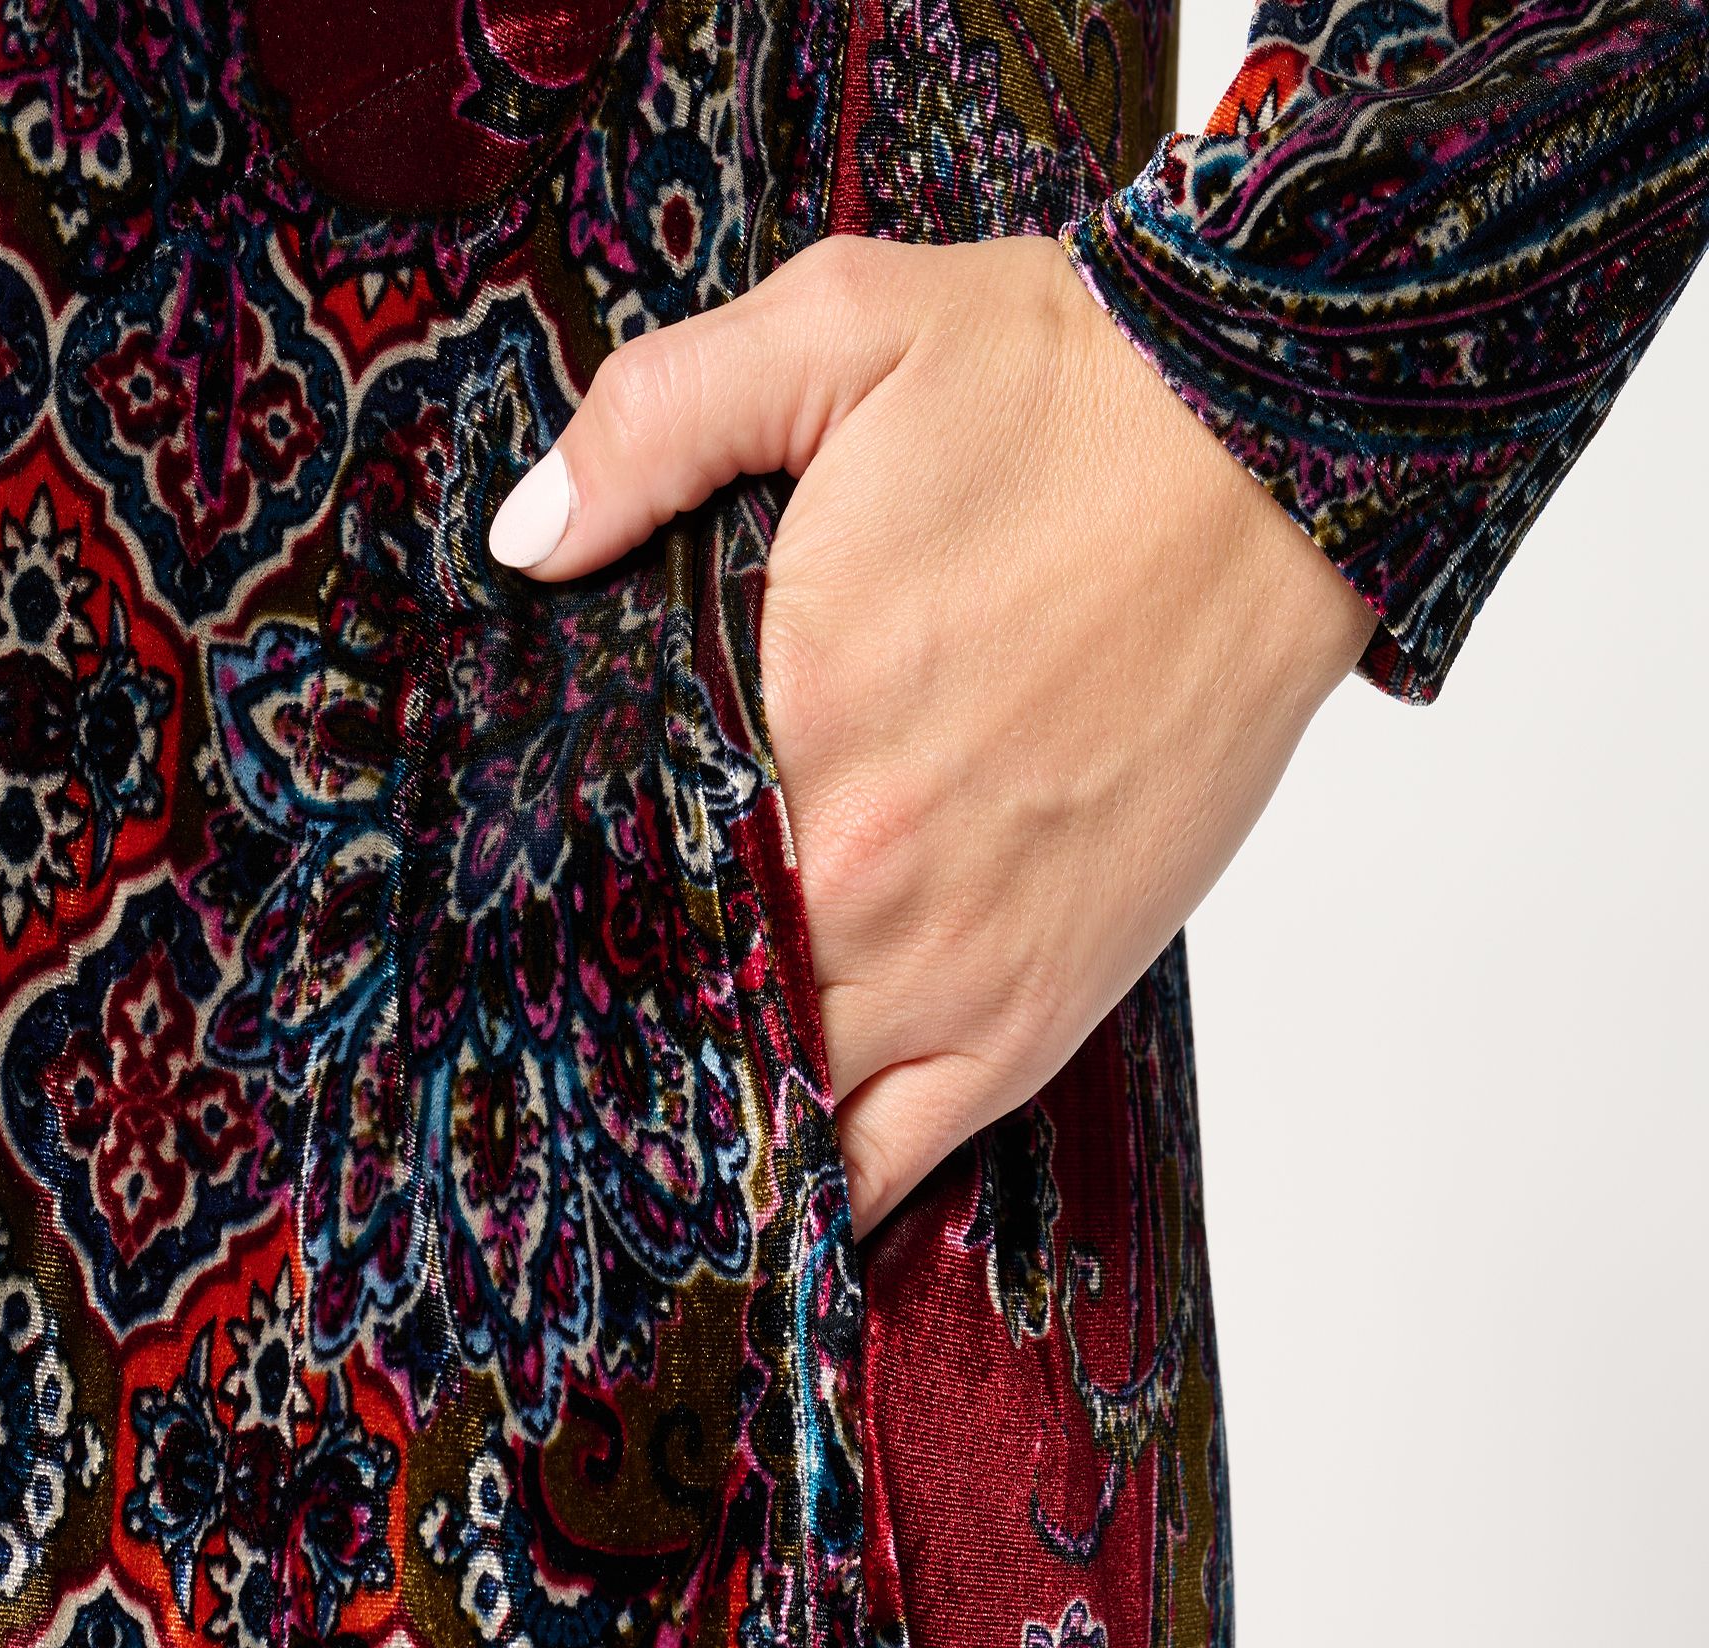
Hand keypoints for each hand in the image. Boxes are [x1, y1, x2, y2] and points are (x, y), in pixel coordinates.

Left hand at [488, 235, 1377, 1235]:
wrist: (1284, 451)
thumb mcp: (839, 328)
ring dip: (703, 1115)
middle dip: (608, 1024)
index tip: (490, 943)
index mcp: (790, 718)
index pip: (611, 870)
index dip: (545, 914)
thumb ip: (654, 423)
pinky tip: (771, 1193)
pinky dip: (831, 1186)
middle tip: (527, 1057)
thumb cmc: (1074, 396)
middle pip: (680, 1001)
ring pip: (780, 1099)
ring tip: (630, 1135)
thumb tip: (526, 542)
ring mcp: (960, 959)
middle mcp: (863, 872)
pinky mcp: (1050, 1001)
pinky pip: (912, 1150)